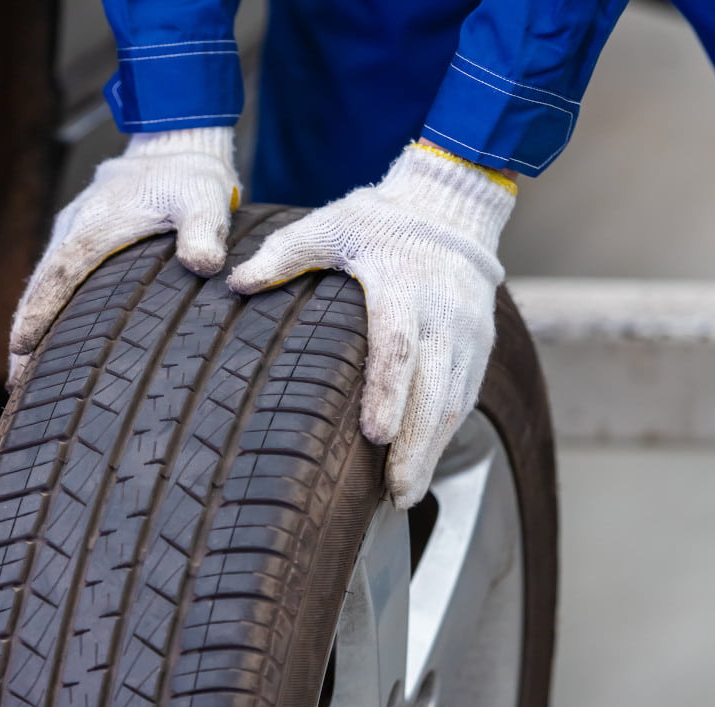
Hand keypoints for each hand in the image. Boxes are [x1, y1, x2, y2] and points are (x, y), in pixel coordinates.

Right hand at [8, 127, 240, 387]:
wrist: (175, 145)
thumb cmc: (189, 175)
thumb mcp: (203, 198)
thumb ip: (204, 230)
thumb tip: (204, 266)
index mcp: (94, 226)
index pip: (58, 276)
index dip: (38, 313)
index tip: (21, 348)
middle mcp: (74, 231)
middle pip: (38, 289)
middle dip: (24, 334)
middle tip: (14, 381)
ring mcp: (74, 235)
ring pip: (42, 287)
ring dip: (31, 326)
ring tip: (21, 375)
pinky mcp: (82, 241)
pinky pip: (55, 280)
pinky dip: (46, 310)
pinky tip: (49, 341)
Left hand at [229, 143, 516, 507]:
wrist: (450, 205)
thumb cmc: (379, 221)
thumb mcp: (328, 226)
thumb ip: (284, 255)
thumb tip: (234, 283)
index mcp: (403, 287)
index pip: (398, 347)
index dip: (389, 392)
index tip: (376, 433)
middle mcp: (444, 316)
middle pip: (435, 390)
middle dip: (416, 445)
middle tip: (397, 492)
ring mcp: (468, 335)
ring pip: (454, 402)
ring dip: (432, 450)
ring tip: (405, 493)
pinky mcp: (480, 346)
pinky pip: (465, 397)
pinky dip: (445, 434)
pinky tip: (421, 464)